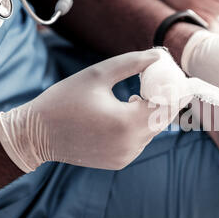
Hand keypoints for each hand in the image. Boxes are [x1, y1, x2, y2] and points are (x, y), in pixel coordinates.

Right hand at [0, 49, 190, 171]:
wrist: (37, 134)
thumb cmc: (65, 100)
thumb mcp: (98, 75)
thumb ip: (132, 63)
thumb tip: (158, 55)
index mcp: (128, 123)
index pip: (166, 106)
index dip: (176, 92)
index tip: (181, 79)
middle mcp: (131, 145)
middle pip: (162, 120)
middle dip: (165, 101)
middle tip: (165, 84)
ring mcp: (126, 156)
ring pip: (151, 131)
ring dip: (151, 114)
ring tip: (138, 95)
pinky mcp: (120, 162)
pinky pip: (139, 141)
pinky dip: (139, 127)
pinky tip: (126, 112)